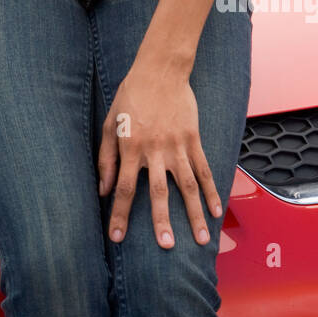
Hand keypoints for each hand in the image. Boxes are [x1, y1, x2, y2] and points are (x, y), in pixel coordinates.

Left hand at [97, 59, 221, 248]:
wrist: (160, 69)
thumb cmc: (130, 96)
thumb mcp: (110, 123)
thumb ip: (105, 157)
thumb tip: (101, 189)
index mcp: (130, 147)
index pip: (123, 188)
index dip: (119, 214)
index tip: (117, 238)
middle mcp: (154, 150)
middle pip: (157, 192)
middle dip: (161, 221)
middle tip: (166, 247)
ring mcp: (177, 145)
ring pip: (187, 186)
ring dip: (194, 214)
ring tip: (201, 240)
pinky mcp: (193, 139)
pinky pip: (204, 169)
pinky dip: (212, 190)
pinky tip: (216, 210)